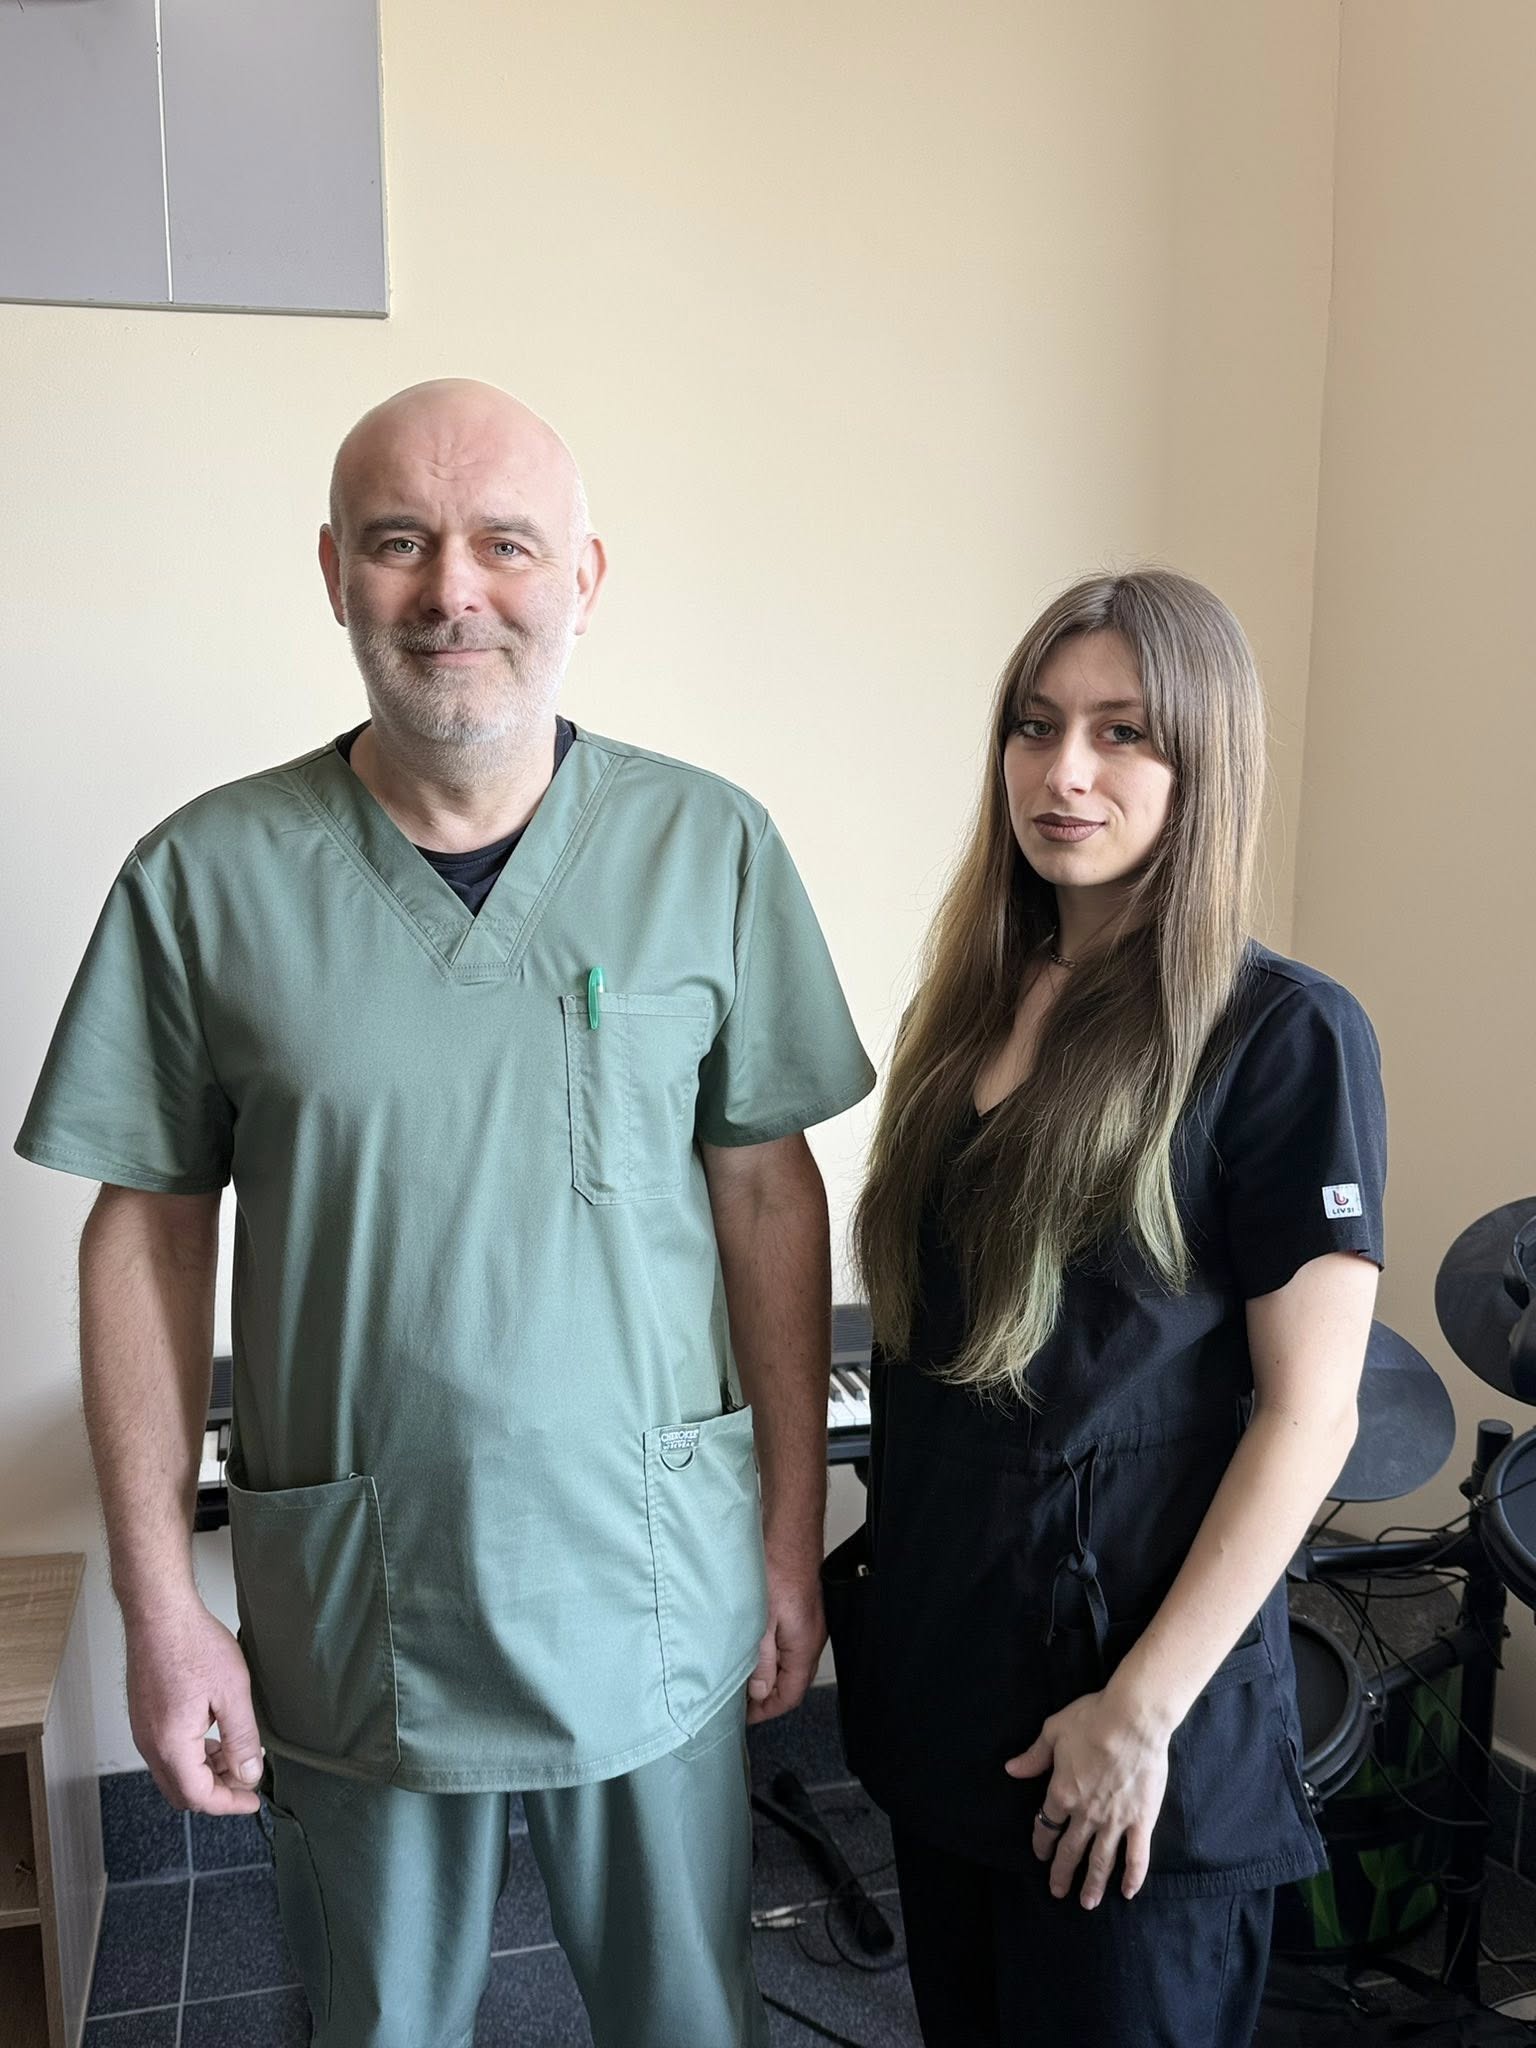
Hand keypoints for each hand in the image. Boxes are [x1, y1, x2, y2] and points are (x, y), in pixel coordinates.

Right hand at [124, 1598, 264, 1814]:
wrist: (159, 1613)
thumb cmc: (192, 1644)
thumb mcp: (232, 1692)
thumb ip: (241, 1739)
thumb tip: (249, 1773)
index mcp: (171, 1745)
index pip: (199, 1796)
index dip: (229, 1803)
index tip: (252, 1800)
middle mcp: (151, 1745)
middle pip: (182, 1792)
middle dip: (217, 1792)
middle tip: (246, 1780)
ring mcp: (143, 1732)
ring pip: (174, 1773)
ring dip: (205, 1773)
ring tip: (236, 1754)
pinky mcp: (144, 1718)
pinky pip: (167, 1753)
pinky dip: (192, 1756)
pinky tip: (214, 1736)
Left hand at [745, 1556, 825, 1724]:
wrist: (788, 1532)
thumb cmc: (777, 1569)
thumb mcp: (762, 1622)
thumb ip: (762, 1661)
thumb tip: (760, 1691)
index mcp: (804, 1647)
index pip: (790, 1695)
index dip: (767, 1711)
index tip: (745, 1717)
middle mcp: (810, 1638)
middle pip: (792, 1682)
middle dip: (766, 1696)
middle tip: (738, 1701)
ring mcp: (807, 1623)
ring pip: (788, 1662)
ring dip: (767, 1674)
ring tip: (740, 1677)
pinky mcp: (798, 1609)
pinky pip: (786, 1643)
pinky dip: (769, 1653)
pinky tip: (750, 1647)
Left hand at [1004, 1687, 1170, 1906]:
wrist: (1133, 1718)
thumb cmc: (1092, 1719)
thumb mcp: (1054, 1731)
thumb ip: (1034, 1756)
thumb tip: (1011, 1770)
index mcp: (1062, 1792)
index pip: (1047, 1825)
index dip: (1042, 1843)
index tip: (1041, 1854)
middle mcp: (1086, 1814)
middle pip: (1071, 1850)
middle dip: (1062, 1873)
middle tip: (1058, 1892)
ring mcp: (1115, 1820)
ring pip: (1101, 1861)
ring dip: (1093, 1884)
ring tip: (1087, 1902)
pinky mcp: (1142, 1820)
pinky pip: (1137, 1856)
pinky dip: (1133, 1877)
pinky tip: (1128, 1892)